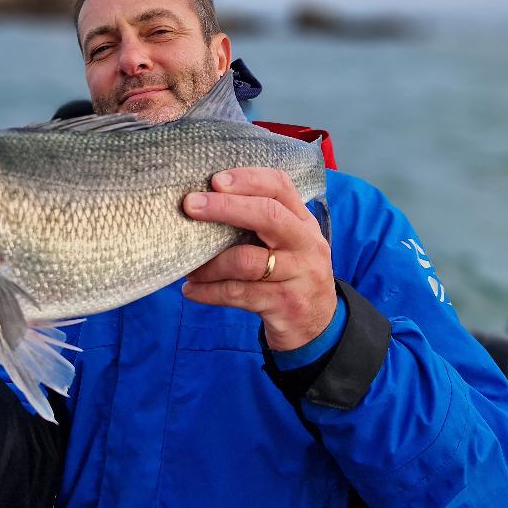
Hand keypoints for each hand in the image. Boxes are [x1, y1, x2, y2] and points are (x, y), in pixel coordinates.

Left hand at [182, 168, 336, 351]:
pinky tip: (192, 291)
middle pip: (267, 216)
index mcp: (303, 222)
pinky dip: (209, 292)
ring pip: (246, 261)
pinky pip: (238, 293)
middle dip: (225, 207)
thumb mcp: (288, 244)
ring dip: (209, 264)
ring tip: (189, 268)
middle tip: (190, 205)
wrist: (317, 327)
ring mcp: (299, 275)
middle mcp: (306, 244)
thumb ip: (260, 222)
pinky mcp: (285, 304)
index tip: (215, 180)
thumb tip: (204, 203)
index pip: (281, 187)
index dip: (248, 179)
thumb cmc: (290, 275)